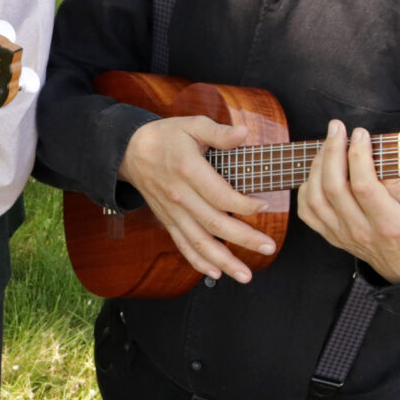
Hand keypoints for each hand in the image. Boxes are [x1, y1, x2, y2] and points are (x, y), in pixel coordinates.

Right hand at [119, 116, 271, 283]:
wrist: (130, 151)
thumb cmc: (166, 137)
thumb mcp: (191, 125)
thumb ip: (218, 132)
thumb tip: (243, 133)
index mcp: (187, 170)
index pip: (220, 195)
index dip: (244, 204)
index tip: (264, 205)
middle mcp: (179, 196)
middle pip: (214, 223)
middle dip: (244, 238)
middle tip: (269, 247)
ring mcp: (173, 211)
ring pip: (199, 242)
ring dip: (223, 260)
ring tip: (246, 274)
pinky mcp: (168, 220)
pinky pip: (183, 245)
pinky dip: (198, 262)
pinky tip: (216, 272)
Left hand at [296, 120, 399, 283]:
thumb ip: (399, 182)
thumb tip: (375, 157)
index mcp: (389, 223)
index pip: (364, 186)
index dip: (358, 155)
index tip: (360, 134)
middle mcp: (360, 231)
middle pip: (334, 188)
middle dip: (332, 151)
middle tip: (337, 128)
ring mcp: (342, 235)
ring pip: (315, 198)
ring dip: (317, 166)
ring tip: (328, 146)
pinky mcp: (331, 236)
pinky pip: (307, 211)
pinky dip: (307, 188)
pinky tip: (317, 172)